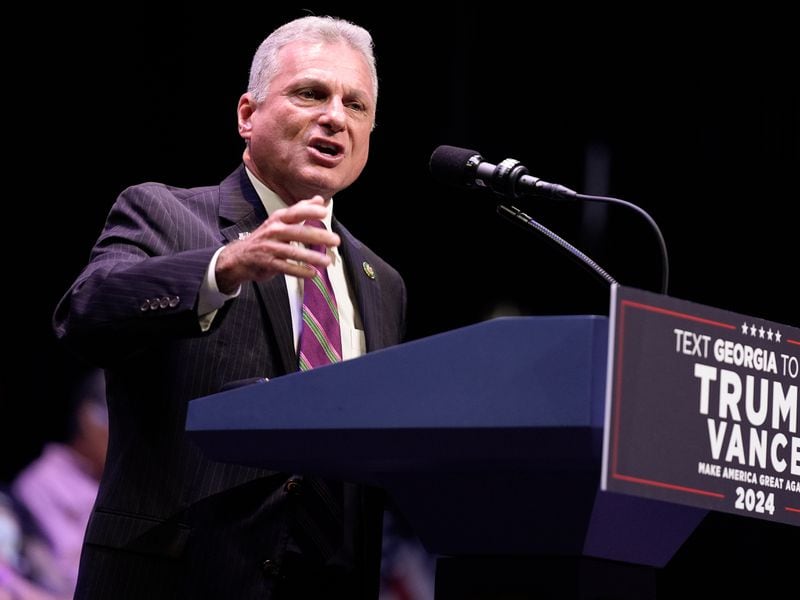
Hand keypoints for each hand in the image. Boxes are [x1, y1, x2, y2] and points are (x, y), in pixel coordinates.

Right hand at [215, 195, 339, 292]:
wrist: (240, 256)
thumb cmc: (266, 238)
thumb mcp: (280, 220)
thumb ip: (301, 210)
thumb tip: (319, 199)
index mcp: (278, 219)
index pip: (295, 212)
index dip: (309, 211)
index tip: (323, 213)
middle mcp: (274, 231)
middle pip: (297, 232)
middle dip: (318, 236)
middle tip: (334, 240)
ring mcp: (270, 247)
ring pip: (293, 252)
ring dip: (311, 257)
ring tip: (326, 261)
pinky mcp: (268, 263)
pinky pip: (286, 267)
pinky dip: (300, 271)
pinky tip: (312, 273)